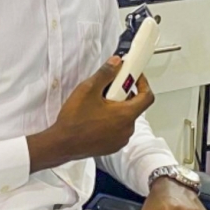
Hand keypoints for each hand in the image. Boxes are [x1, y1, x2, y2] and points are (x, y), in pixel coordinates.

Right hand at [28, 57, 154, 171]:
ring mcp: (121, 139)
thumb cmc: (74, 121)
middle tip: (107, 89)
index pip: (147, 96)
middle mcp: (127, 129)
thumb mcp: (88, 90)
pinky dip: (112, 121)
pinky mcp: (113, 146)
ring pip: (125, 117)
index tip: (133, 76)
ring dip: (117, 108)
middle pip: (134, 106)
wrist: (62, 144)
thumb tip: (116, 63)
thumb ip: (105, 74)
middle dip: (123, 94)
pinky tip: (95, 118)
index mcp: (125, 115)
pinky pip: (118, 129)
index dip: (143, 83)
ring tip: (97, 105)